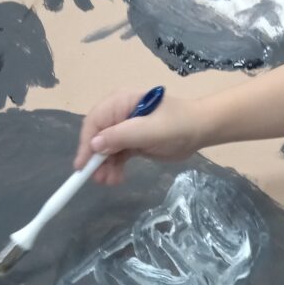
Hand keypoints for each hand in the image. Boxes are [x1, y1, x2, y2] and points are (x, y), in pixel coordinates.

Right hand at [74, 91, 204, 184]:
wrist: (200, 130)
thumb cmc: (177, 125)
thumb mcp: (149, 131)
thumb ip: (121, 136)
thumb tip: (94, 145)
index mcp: (120, 102)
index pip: (95, 122)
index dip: (86, 144)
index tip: (82, 165)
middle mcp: (119, 114)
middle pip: (98, 136)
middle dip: (96, 158)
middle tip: (97, 179)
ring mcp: (126, 128)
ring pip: (107, 148)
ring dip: (105, 165)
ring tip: (109, 182)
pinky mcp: (133, 141)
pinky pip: (118, 154)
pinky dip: (115, 166)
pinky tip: (116, 178)